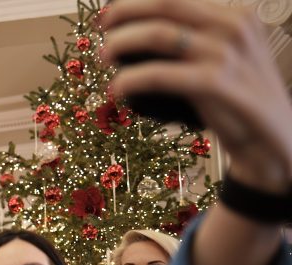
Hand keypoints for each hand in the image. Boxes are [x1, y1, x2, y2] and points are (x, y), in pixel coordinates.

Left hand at [102, 0, 291, 191]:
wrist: (274, 142)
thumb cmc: (240, 105)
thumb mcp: (224, 62)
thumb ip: (193, 44)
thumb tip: (139, 40)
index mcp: (235, 15)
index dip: (135, 2)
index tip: (108, 15)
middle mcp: (234, 27)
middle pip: (165, 4)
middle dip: (123, 14)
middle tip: (100, 30)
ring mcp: (227, 54)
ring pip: (159, 34)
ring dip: (121, 44)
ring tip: (103, 58)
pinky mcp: (217, 83)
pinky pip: (160, 74)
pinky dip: (131, 79)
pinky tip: (117, 87)